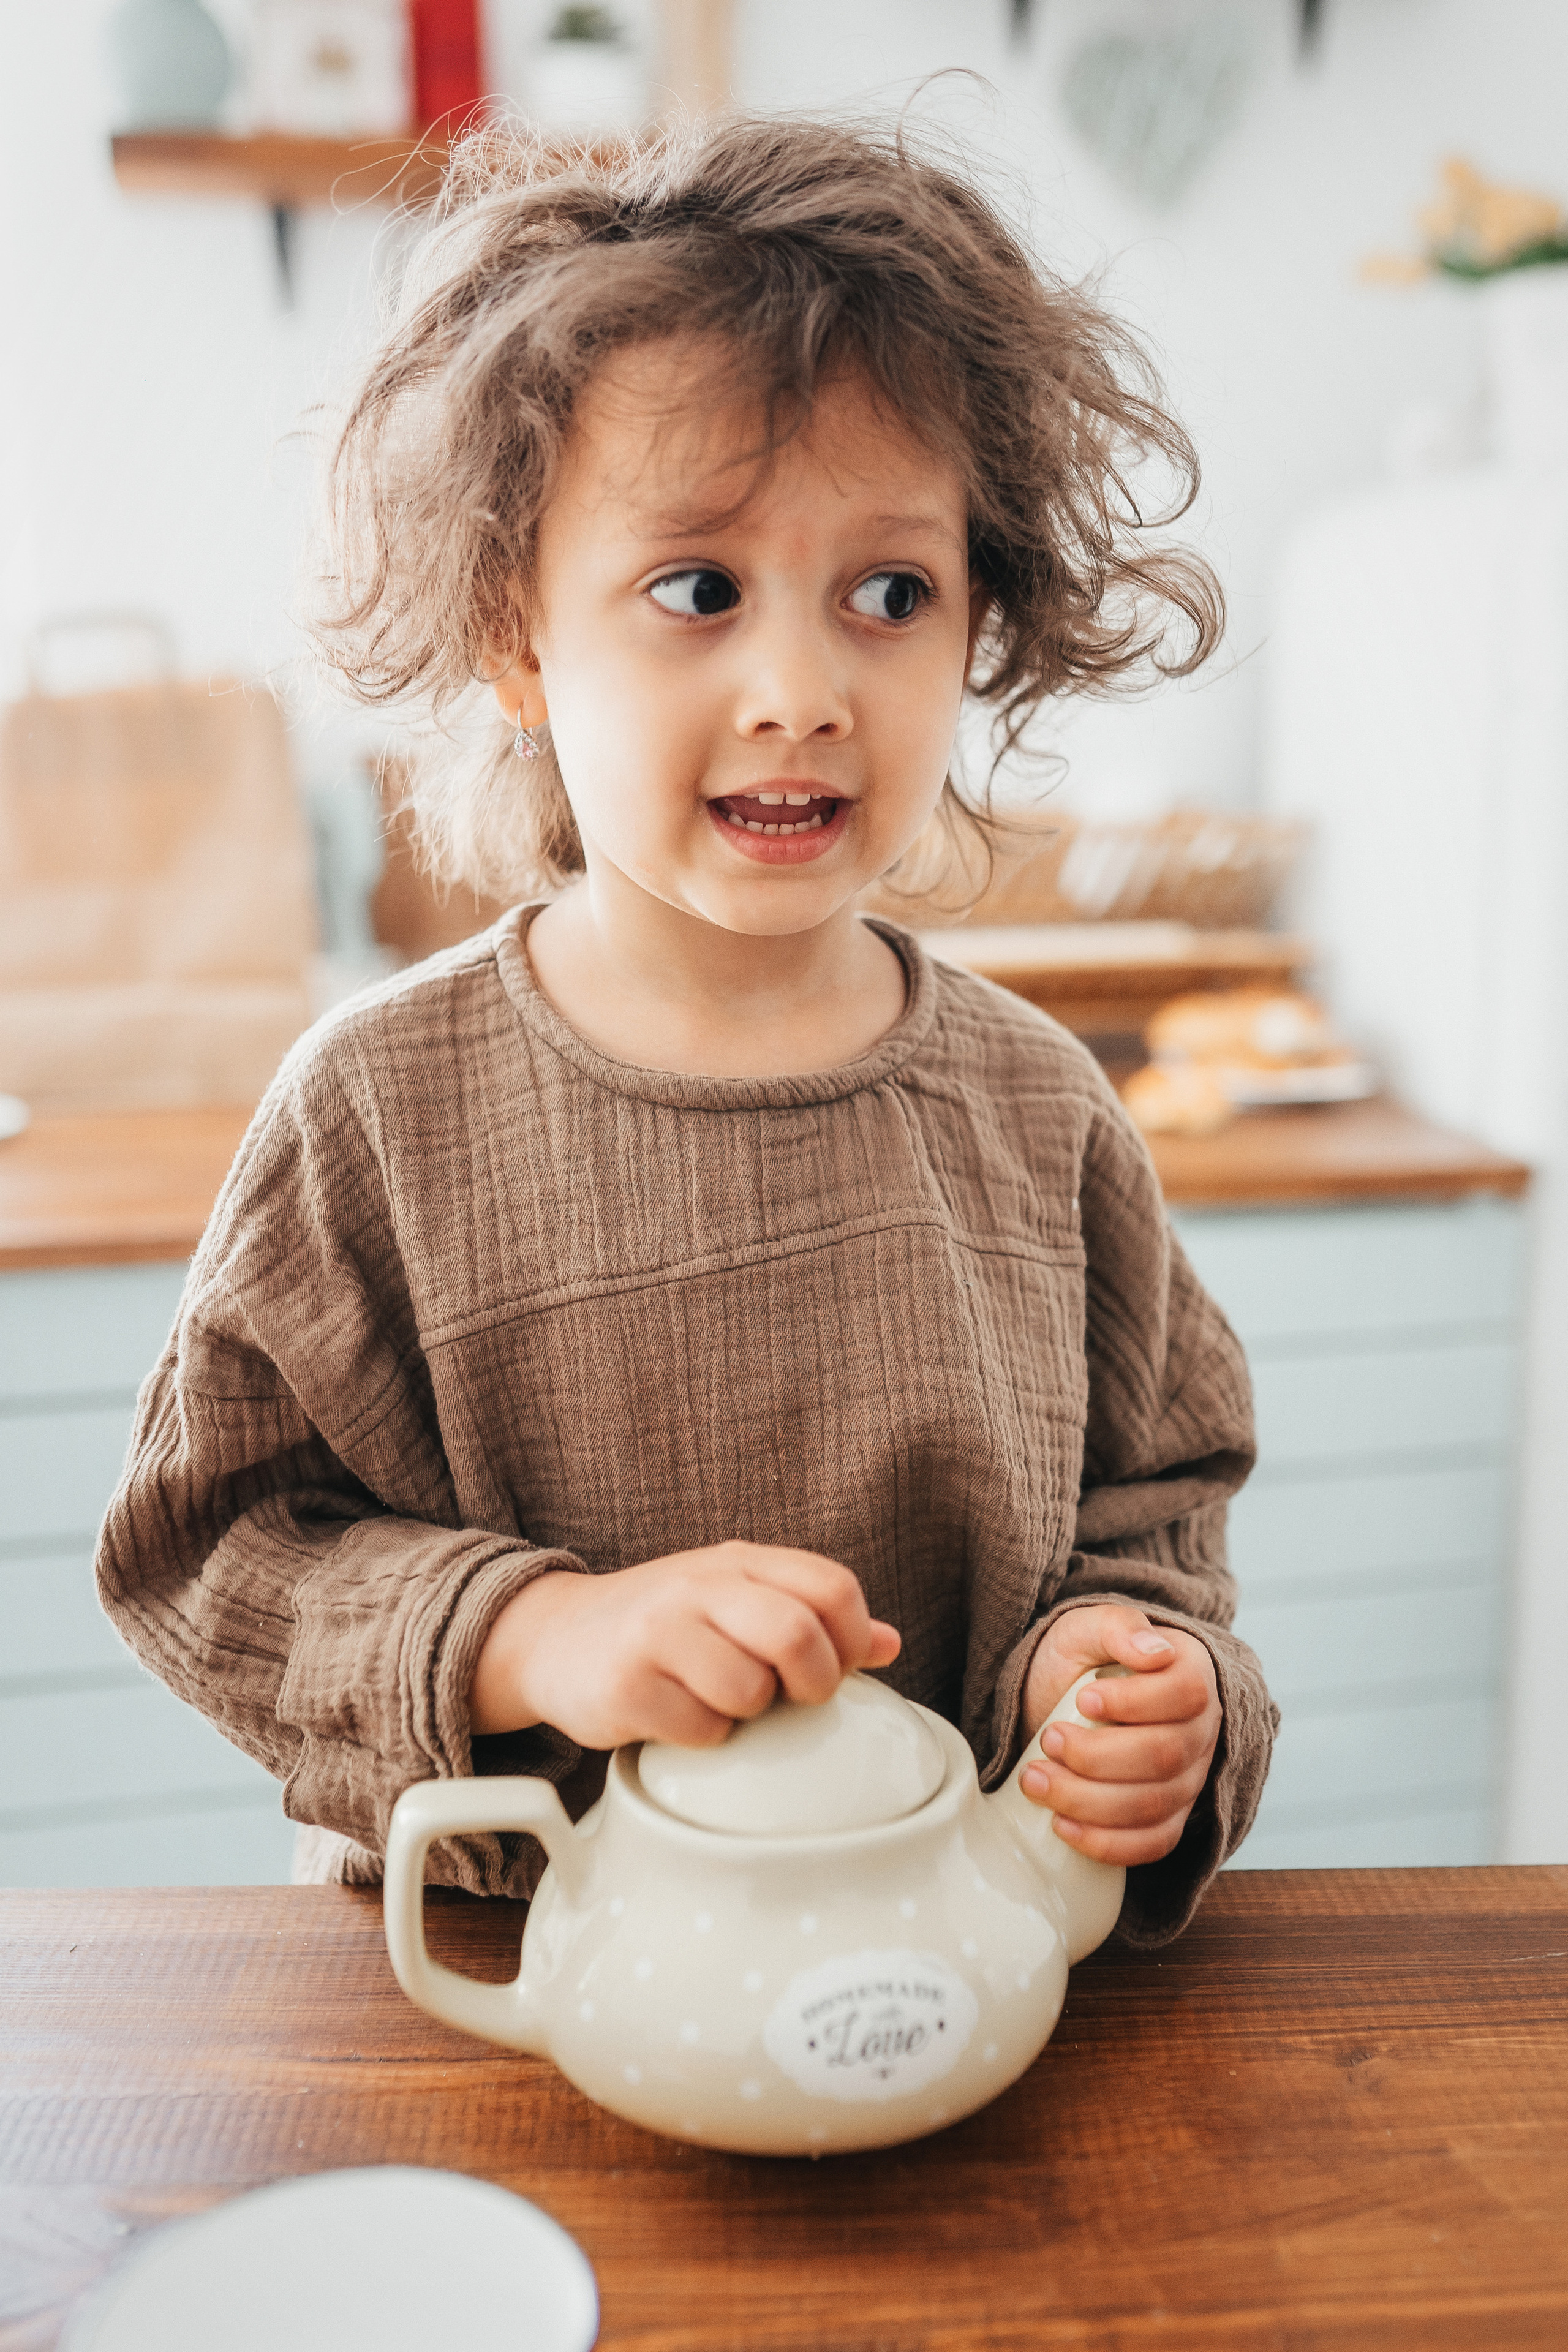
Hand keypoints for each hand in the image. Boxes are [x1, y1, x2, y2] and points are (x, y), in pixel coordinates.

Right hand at [470, 1540, 900, 1748]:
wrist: (554, 1638)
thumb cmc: (664, 1625)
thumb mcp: (736, 1601)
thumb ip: (811, 1616)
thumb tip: (889, 1644)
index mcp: (738, 1561)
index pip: (833, 1587)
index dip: (851, 1639)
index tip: (832, 1667)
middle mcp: (698, 1585)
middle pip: (797, 1636)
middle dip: (810, 1683)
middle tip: (790, 1698)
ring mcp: (658, 1632)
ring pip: (748, 1690)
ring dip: (746, 1714)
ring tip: (718, 1699)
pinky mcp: (625, 1685)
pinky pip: (700, 1729)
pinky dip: (702, 1737)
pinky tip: (678, 1716)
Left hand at [1019, 1603, 1219, 1866]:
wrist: (1067, 1704)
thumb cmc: (1082, 1662)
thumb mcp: (1086, 1628)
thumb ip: (1117, 1627)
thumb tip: (1154, 1652)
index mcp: (1191, 1675)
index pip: (1186, 1693)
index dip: (1135, 1702)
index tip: (1083, 1700)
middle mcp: (1201, 1730)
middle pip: (1165, 1756)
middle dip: (1096, 1755)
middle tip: (1047, 1740)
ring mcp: (1189, 1780)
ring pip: (1154, 1804)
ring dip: (1088, 1799)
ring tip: (1036, 1780)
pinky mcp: (1168, 1819)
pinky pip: (1153, 1844)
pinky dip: (1106, 1842)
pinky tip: (1062, 1825)